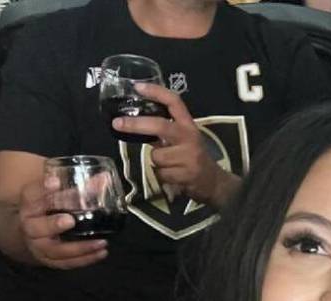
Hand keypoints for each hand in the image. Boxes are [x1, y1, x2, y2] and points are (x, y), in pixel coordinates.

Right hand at [19, 177, 106, 269]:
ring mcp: (39, 246)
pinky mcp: (49, 260)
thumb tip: (104, 178)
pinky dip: (84, 260)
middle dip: (52, 224)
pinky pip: (66, 263)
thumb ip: (75, 186)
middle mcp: (29, 226)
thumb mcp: (53, 194)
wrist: (29, 233)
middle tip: (70, 220)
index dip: (42, 188)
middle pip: (36, 227)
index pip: (32, 195)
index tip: (55, 181)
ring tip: (101, 242)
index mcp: (28, 205)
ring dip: (78, 248)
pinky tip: (101, 253)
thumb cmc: (46, 210)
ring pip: (54, 250)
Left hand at [111, 82, 239, 207]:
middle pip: (159, 126)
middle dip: (136, 124)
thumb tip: (134, 122)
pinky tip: (173, 175)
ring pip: (156, 156)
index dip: (156, 92)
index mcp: (188, 125)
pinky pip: (160, 173)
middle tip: (117, 123)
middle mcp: (189, 137)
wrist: (213, 182)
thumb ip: (164, 130)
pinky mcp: (185, 174)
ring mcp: (188, 156)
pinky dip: (162, 176)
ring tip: (169, 165)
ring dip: (156, 162)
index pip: (174, 102)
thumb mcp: (184, 139)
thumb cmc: (193, 157)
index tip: (137, 87)